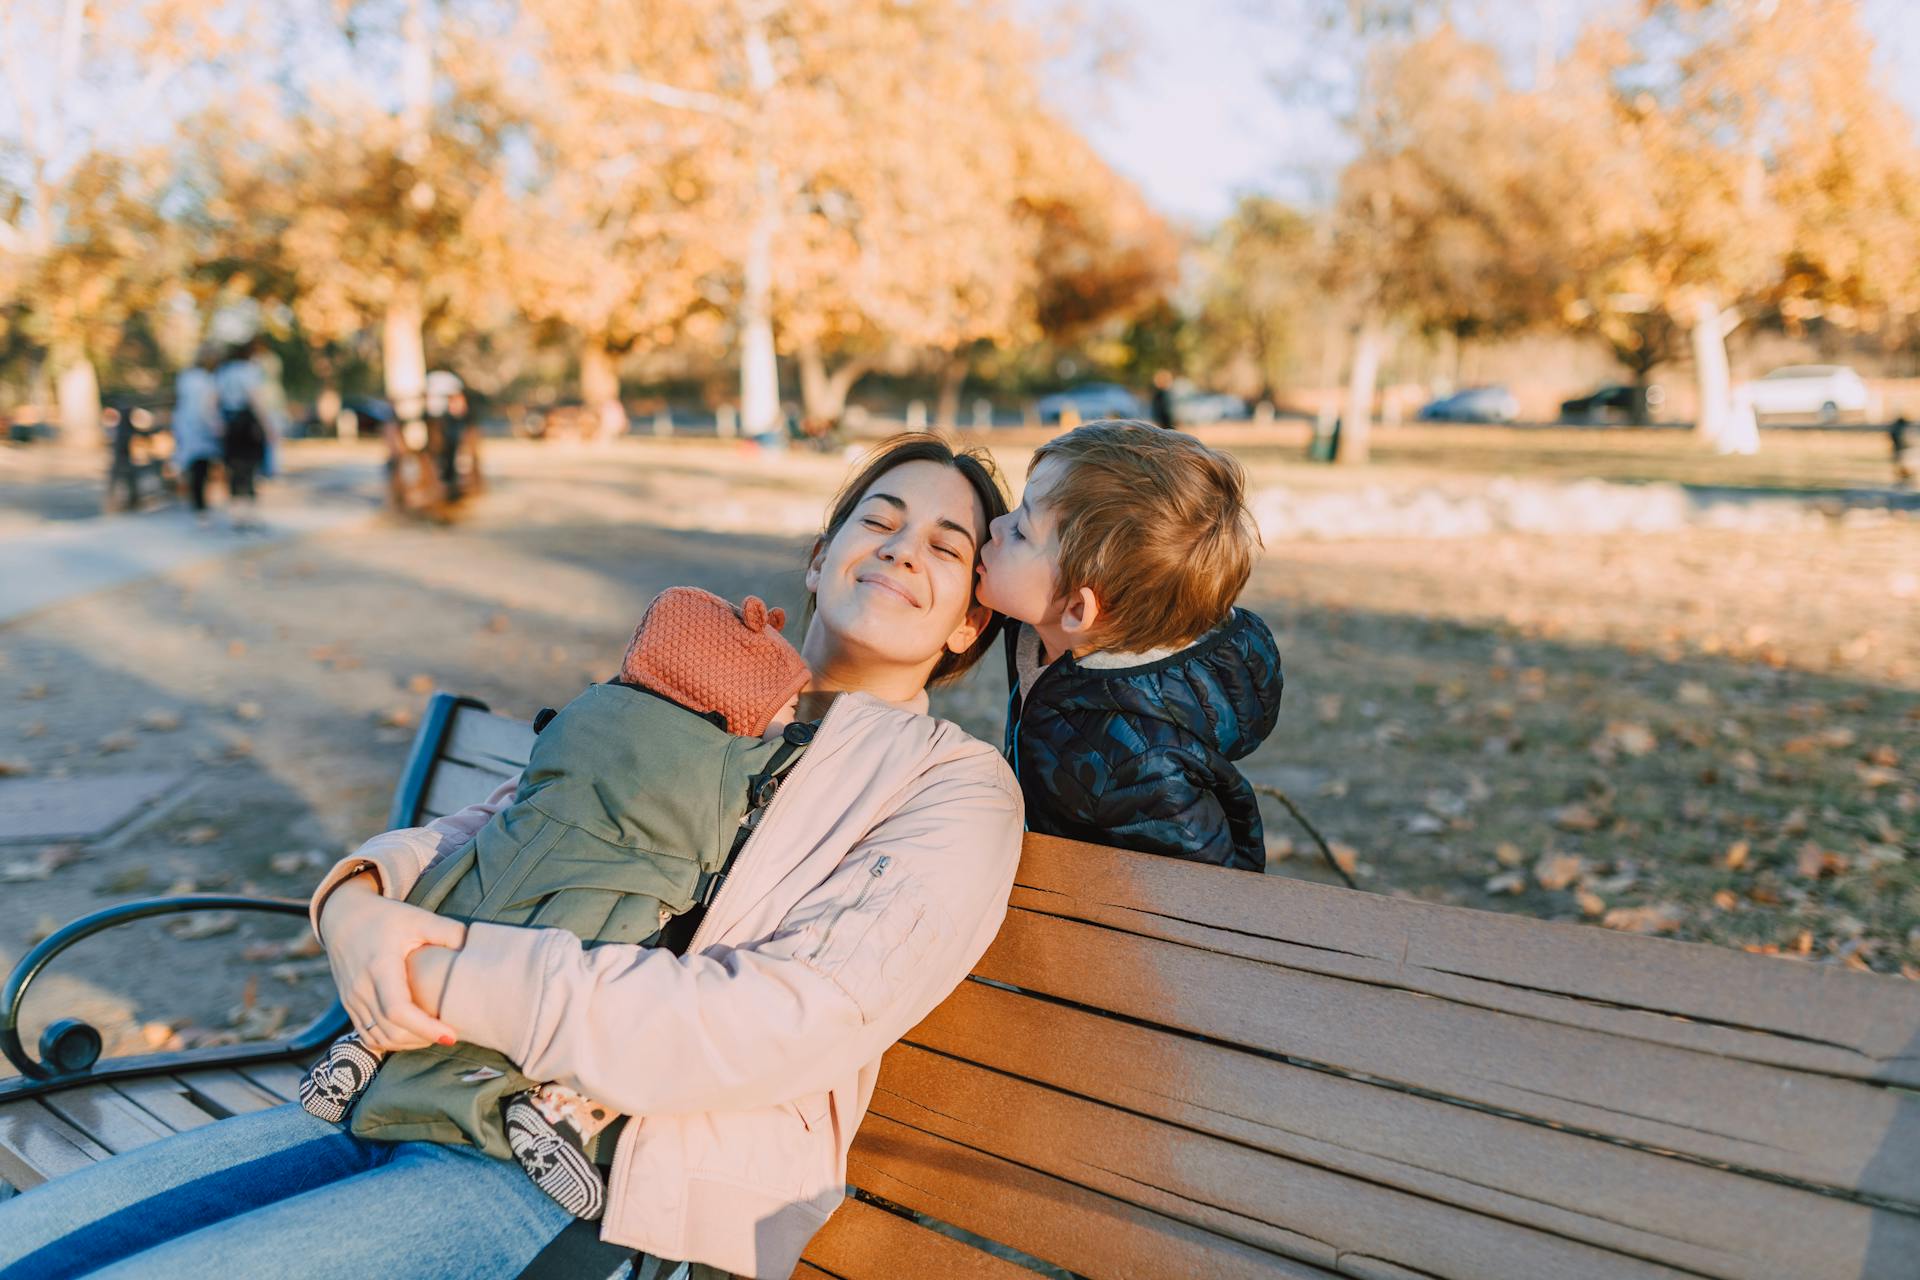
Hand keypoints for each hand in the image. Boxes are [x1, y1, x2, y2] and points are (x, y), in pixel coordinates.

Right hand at [319, 875, 466, 1052]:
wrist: (341, 917)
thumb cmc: (384, 918)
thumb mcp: (417, 917)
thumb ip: (447, 931)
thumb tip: (473, 947)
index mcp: (379, 967)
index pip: (398, 1010)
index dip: (425, 1028)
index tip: (451, 1035)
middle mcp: (361, 988)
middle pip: (390, 1030)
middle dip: (422, 1039)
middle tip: (449, 1034)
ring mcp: (351, 1000)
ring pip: (379, 1037)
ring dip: (408, 1043)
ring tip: (434, 1035)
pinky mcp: (349, 1005)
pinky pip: (367, 1035)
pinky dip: (390, 1041)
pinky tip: (411, 1035)